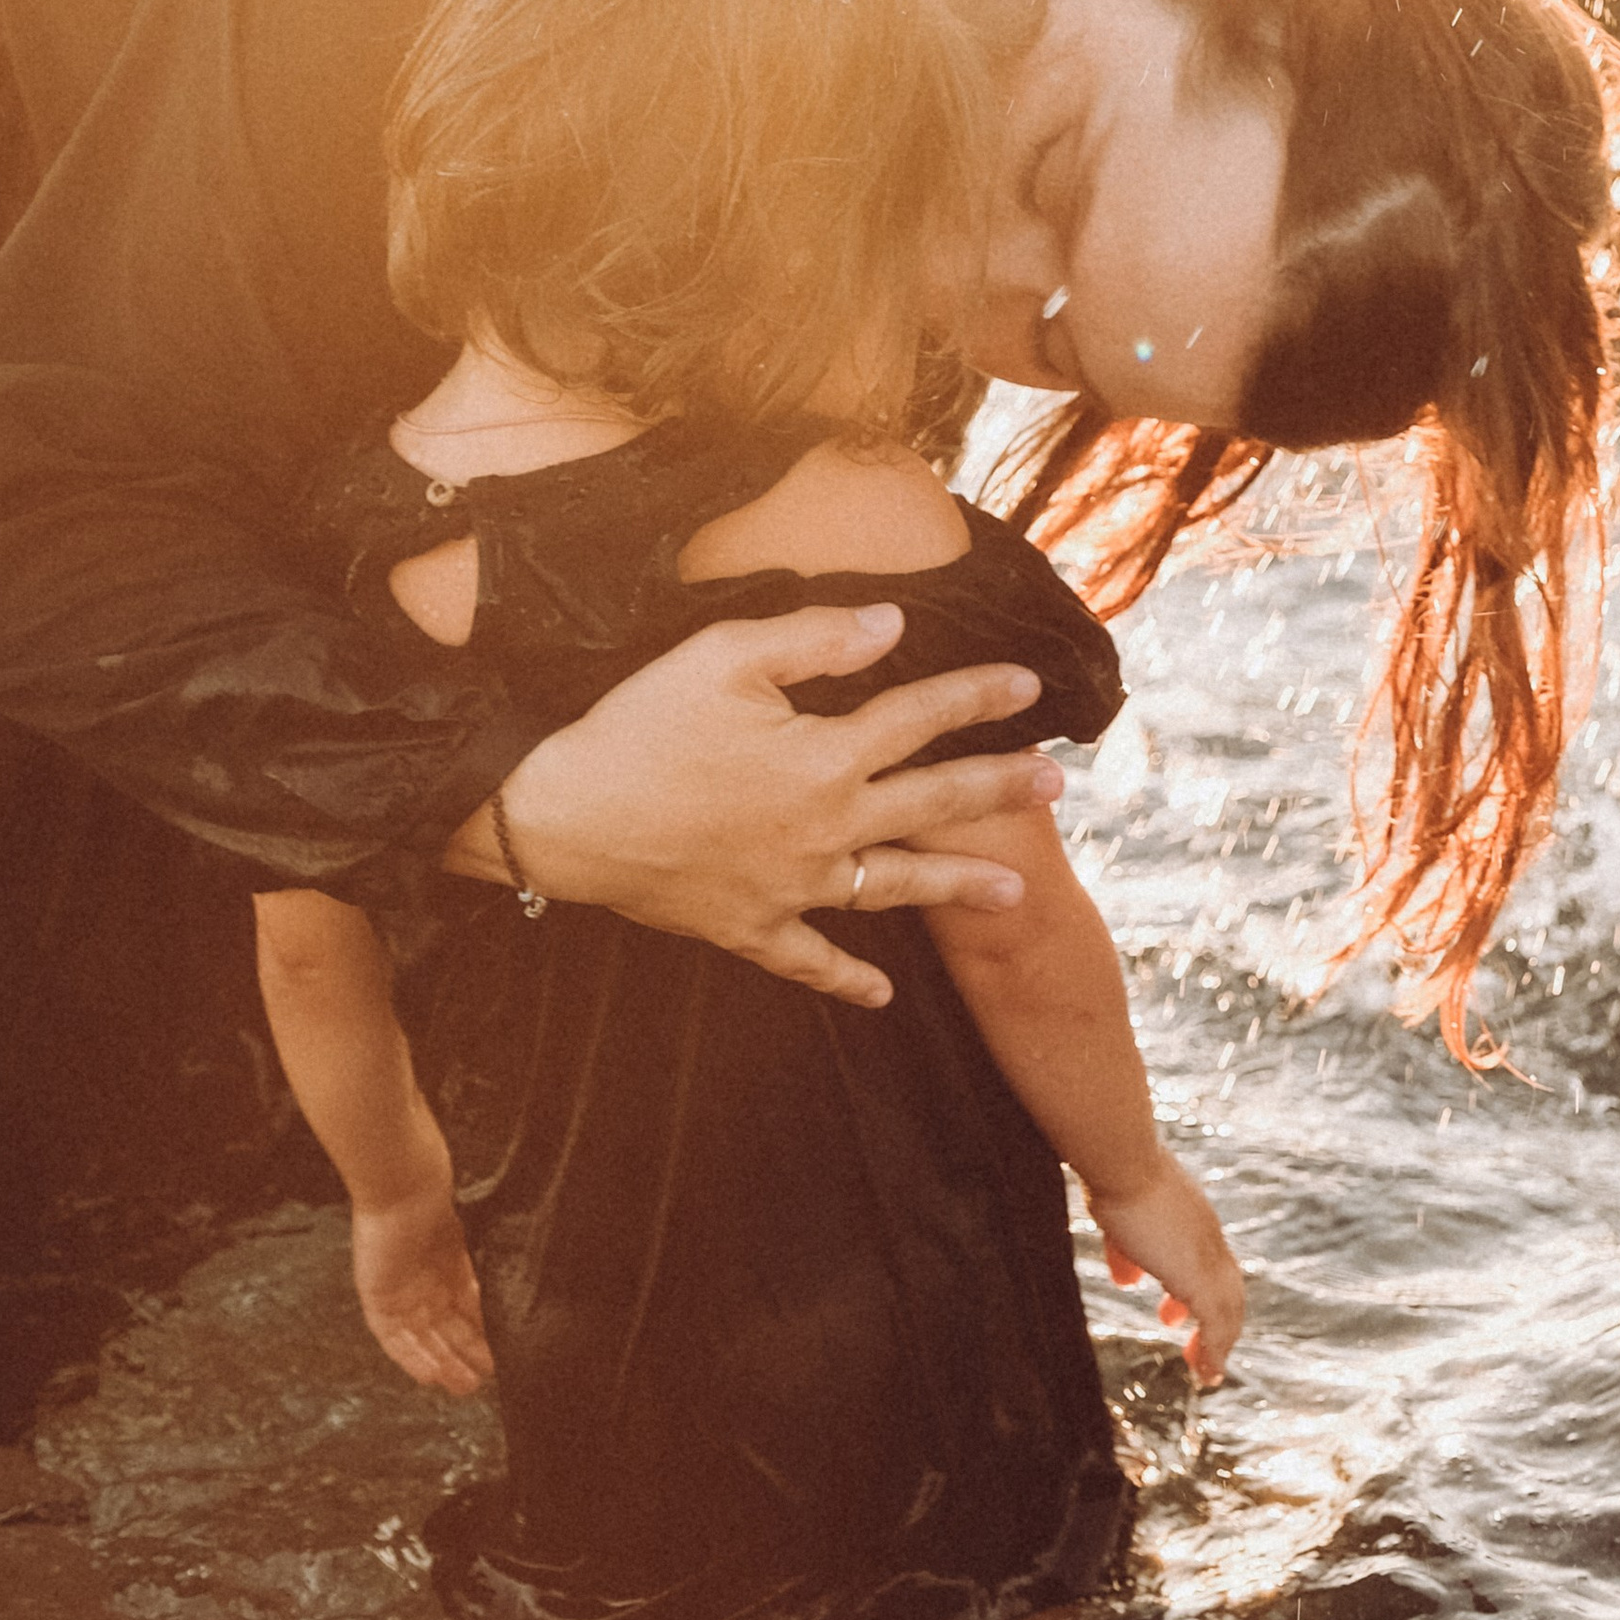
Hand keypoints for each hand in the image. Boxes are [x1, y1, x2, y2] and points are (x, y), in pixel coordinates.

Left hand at [351, 1186, 493, 1397]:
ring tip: (463, 1386)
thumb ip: (478, 1276)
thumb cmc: (435, 1202)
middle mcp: (422, 1288)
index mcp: (446, 1271)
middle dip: (462, 1358)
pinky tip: (430, 1376)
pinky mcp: (377, 1299)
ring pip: (422, 1339)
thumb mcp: (465, 1246)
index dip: (478, 1337)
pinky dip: (411, 1357)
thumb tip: (509, 1302)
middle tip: (482, 1383)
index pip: (464, 1313)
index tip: (497, 1359)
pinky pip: (393, 1337)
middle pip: (443, 1331)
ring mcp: (399, 1295)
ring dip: (441, 1364)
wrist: (403, 1189)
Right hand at [453, 605, 1064, 1005]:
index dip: (976, 697)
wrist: (561, 817)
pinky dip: (847, 979)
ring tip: (1016, 895)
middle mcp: (824, 826)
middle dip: (999, 792)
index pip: (919, 716)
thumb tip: (894, 625)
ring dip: (958, 890)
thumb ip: (815, 639)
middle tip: (1058, 788)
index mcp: (823, 756)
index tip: (1030, 688)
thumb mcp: (722, 658)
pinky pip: (810, 961)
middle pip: (931, 804)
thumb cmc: (638, 726)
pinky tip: (883, 994)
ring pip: (895, 889)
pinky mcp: (749, 928)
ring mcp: (792, 886)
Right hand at [1085, 1155, 1244, 1384]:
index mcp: (1193, 1218)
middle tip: (1198, 1347)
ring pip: (1228, 1309)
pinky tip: (1206, 1375)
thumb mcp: (1118, 1218)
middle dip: (1213, 1319)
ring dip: (1218, 1342)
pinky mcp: (1200, 1279)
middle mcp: (1208, 1238)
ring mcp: (1209, 1258)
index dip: (1196, 1289)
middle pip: (1226, 1286)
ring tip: (1205, 1371)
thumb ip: (1124, 1250)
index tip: (1175, 1311)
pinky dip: (1216, 1352)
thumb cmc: (1112, 1175)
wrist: (1123, 1160)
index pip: (1205, 1260)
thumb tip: (1125, 1281)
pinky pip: (1218, 1325)